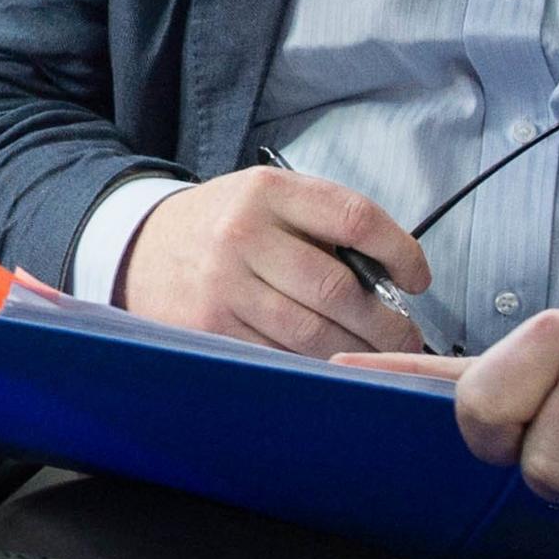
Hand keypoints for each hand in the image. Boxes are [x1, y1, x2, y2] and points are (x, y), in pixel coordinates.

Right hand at [121, 166, 428, 355]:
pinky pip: (279, 356)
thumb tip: (389, 278)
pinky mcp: (211, 329)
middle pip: (338, 289)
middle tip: (408, 336)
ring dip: (357, 351)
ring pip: (312, 332)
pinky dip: (314, 366)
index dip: (400, 251)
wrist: (141, 246)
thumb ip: (323, 225)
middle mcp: (244, 235)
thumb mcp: (268, 199)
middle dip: (386, 322)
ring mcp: (224, 286)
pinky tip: (332, 364)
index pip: (354, 218)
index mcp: (268, 192)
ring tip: (378, 356)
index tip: (417, 278)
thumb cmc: (223, 224)